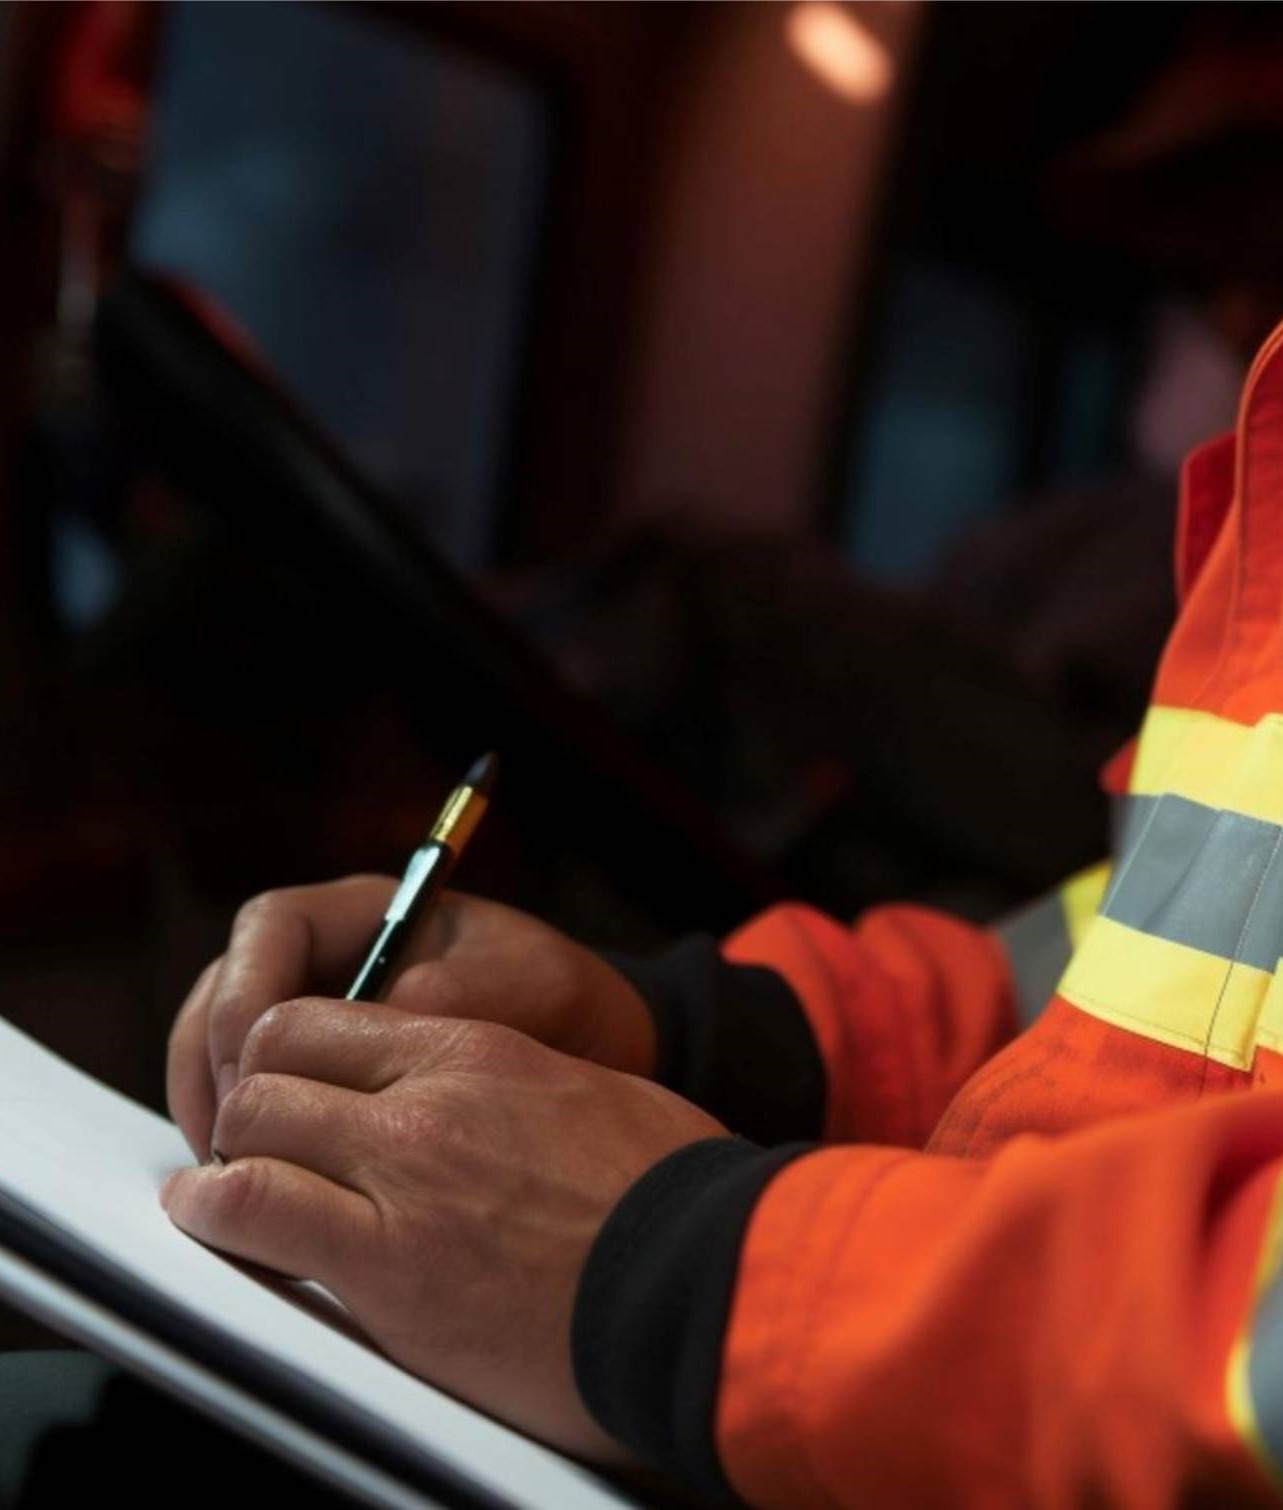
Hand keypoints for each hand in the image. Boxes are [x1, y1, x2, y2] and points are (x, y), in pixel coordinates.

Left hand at [160, 1001, 725, 1457]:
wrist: (705, 1278)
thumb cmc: (668, 1192)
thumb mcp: (587, 1099)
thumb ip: (507, 1090)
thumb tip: (474, 1109)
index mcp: (478, 1049)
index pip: (322, 1021)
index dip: (283, 1055)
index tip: (283, 1094)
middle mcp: (427, 1100)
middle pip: (273, 1067)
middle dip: (247, 1108)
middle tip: (251, 1150)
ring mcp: (404, 1178)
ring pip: (249, 1131)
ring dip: (226, 1163)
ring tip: (224, 1196)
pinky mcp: (390, 1267)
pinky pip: (256, 1214)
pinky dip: (221, 1218)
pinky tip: (222, 1229)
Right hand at [169, 879, 656, 1160]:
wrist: (599, 1059)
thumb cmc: (565, 1005)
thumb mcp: (528, 988)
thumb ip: (455, 996)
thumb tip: (388, 1008)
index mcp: (371, 914)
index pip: (271, 926)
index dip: (248, 988)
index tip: (256, 1061)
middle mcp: (330, 962)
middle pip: (225, 993)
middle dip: (212, 1061)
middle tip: (224, 1137)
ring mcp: (320, 1027)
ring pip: (227, 1055)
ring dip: (216, 1109)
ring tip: (230, 1176)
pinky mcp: (323, 1091)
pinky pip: (265, 1109)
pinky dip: (252, 1148)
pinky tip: (264, 1199)